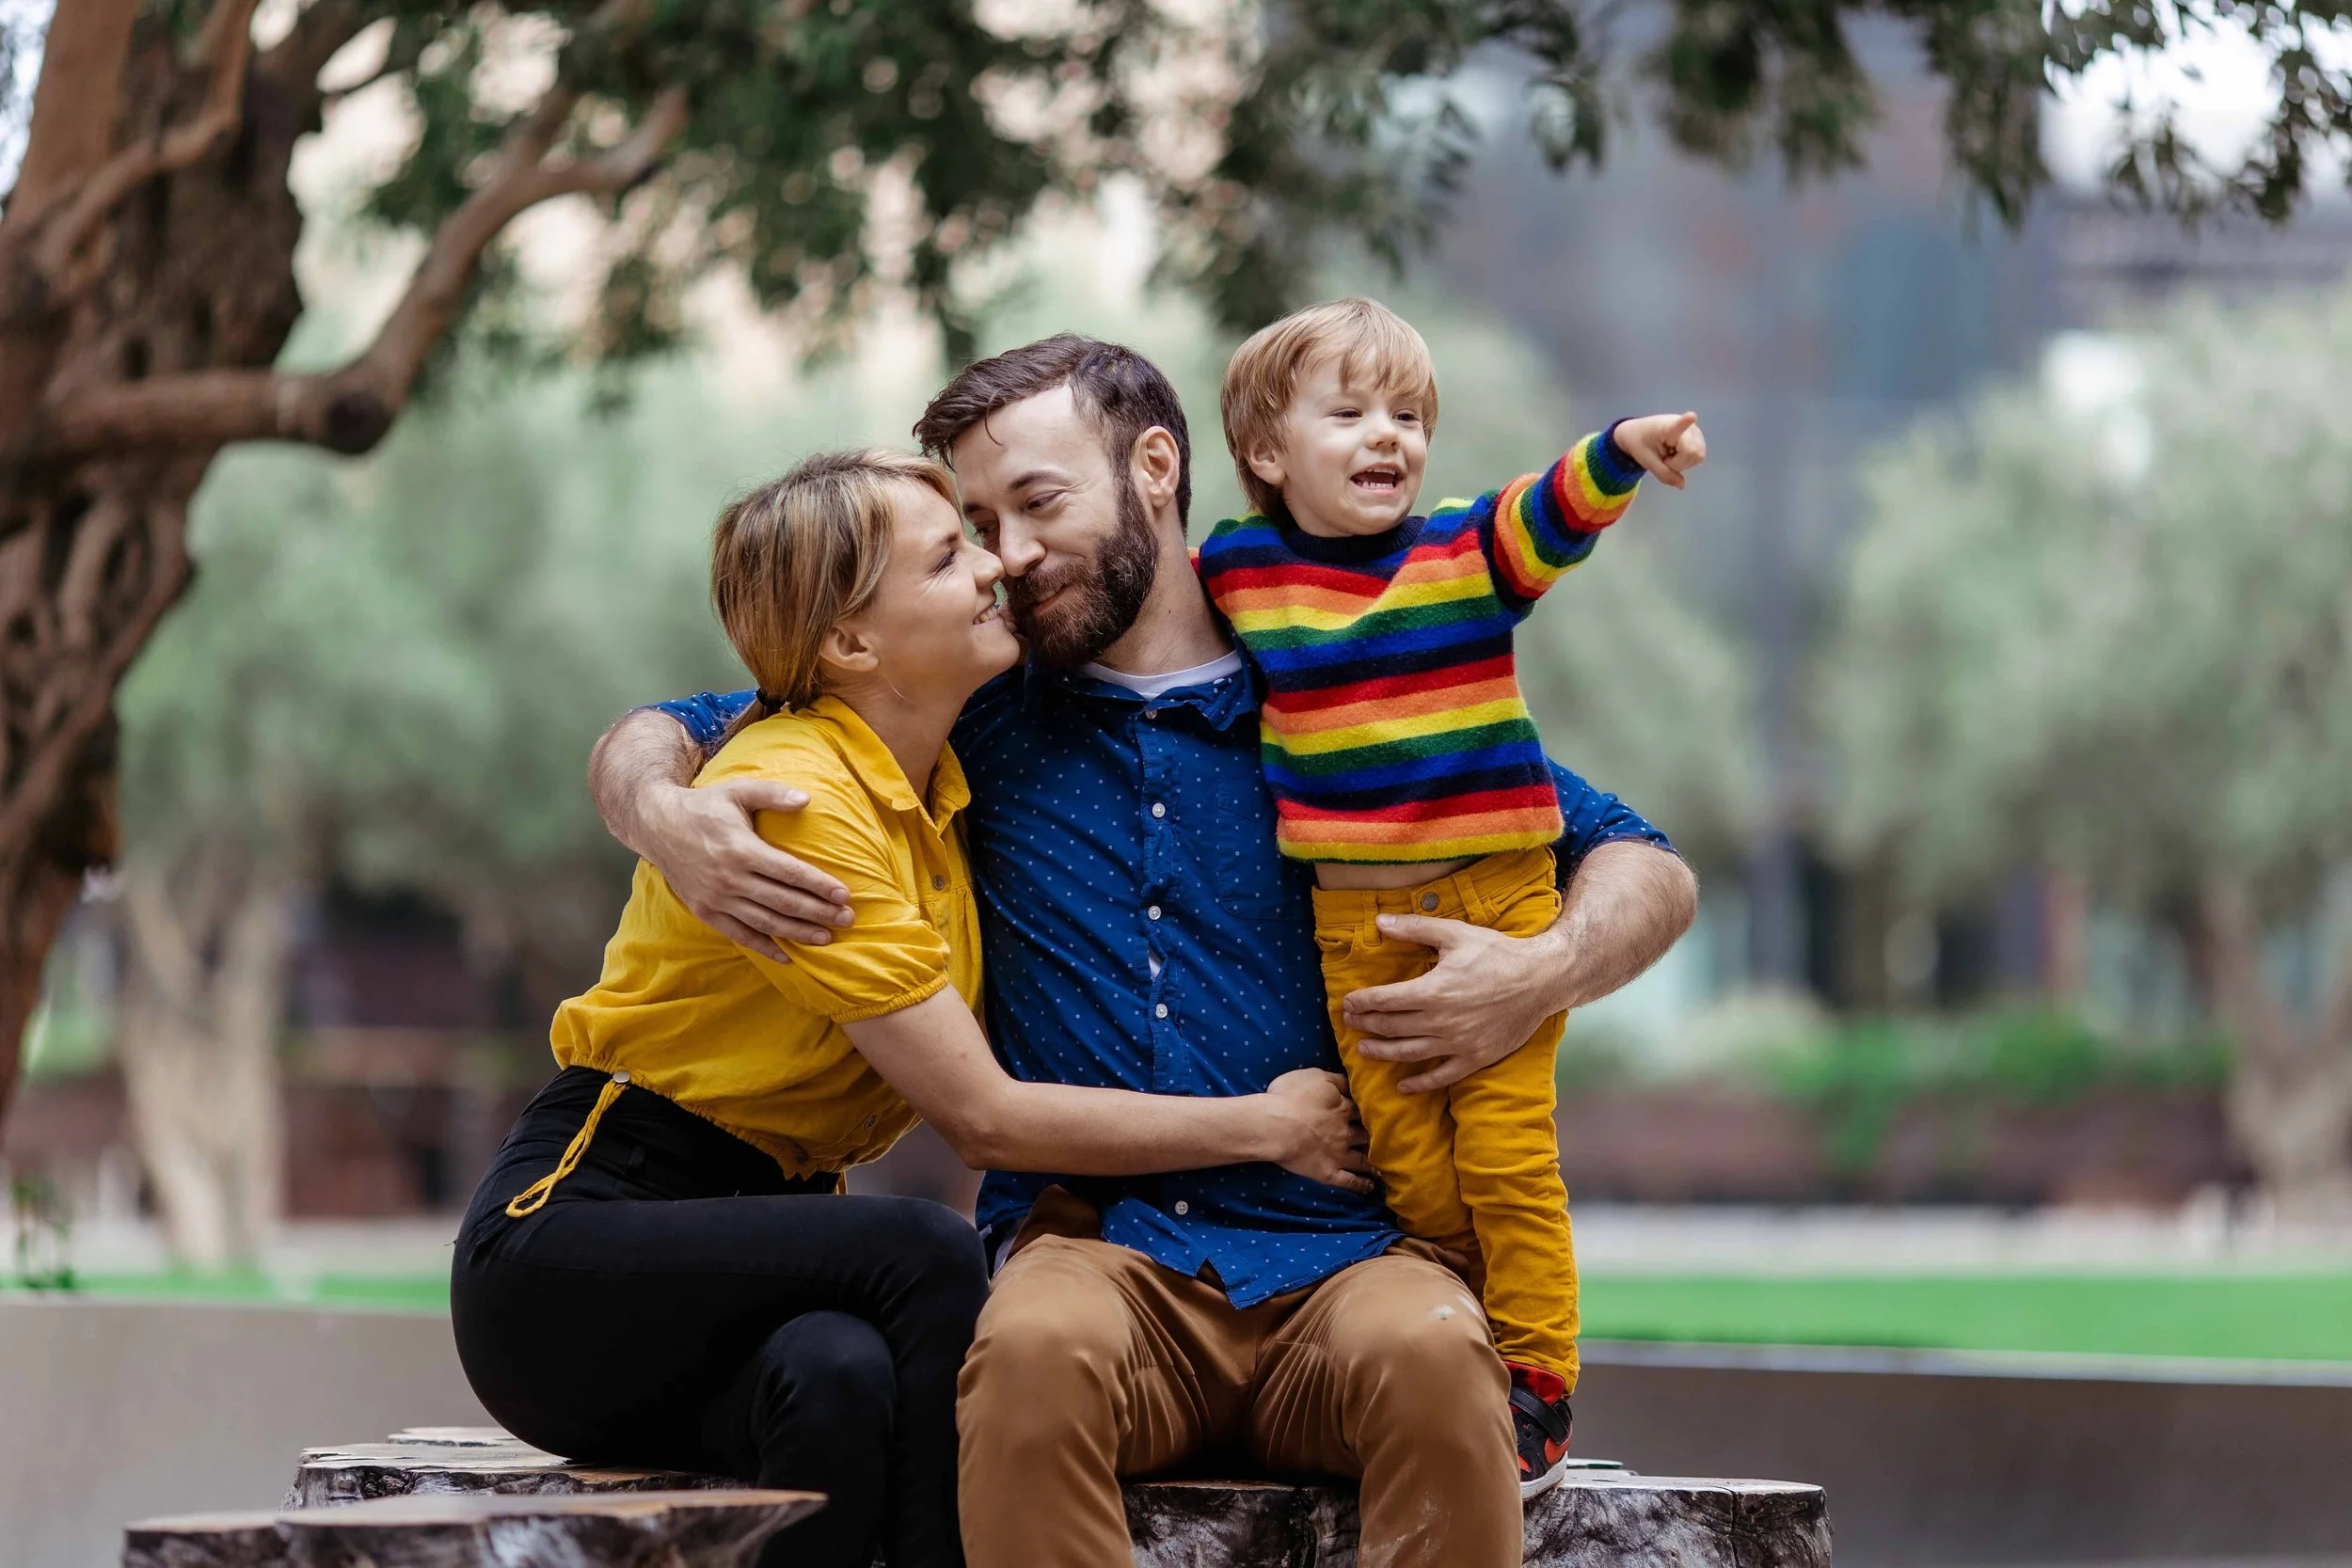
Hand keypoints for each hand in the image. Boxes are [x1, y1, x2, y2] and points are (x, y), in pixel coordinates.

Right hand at [642, 778, 853, 961]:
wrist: (657, 825)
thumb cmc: (704, 806)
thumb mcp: (737, 791)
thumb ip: (772, 794)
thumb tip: (807, 799)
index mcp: (741, 850)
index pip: (789, 872)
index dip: (819, 885)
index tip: (845, 895)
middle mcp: (729, 879)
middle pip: (783, 902)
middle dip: (819, 912)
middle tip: (848, 920)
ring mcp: (716, 899)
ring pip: (765, 922)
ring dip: (798, 933)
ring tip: (826, 938)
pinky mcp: (705, 911)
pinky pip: (740, 935)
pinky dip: (764, 947)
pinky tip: (787, 956)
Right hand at [1260, 1069, 1374, 1194]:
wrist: (1275, 1126)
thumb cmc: (1290, 1097)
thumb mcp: (1315, 1076)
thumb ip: (1337, 1079)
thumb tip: (1352, 1082)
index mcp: (1343, 1108)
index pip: (1362, 1109)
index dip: (1369, 1110)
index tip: (1376, 1112)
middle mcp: (1347, 1133)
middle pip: (1366, 1134)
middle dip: (1374, 1135)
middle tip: (1384, 1137)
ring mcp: (1340, 1155)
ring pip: (1363, 1159)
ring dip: (1373, 1160)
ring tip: (1383, 1163)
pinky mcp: (1329, 1173)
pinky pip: (1350, 1181)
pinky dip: (1361, 1185)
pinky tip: (1369, 1186)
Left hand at [1342, 915, 1565, 1092]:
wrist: (1541, 980)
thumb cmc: (1497, 954)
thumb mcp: (1455, 934)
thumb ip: (1415, 928)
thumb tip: (1380, 921)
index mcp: (1432, 991)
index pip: (1383, 1000)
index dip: (1361, 1002)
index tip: (1348, 1003)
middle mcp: (1440, 1021)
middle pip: (1391, 1027)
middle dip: (1366, 1025)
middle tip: (1351, 1023)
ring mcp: (1457, 1043)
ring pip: (1409, 1053)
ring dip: (1382, 1053)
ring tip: (1364, 1051)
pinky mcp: (1475, 1058)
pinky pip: (1441, 1076)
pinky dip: (1420, 1082)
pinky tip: (1403, 1084)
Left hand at [1614, 412, 1706, 489]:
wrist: (1638, 433)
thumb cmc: (1640, 444)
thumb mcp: (1648, 462)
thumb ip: (1664, 474)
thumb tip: (1682, 485)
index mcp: (1668, 427)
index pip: (1679, 425)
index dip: (1686, 422)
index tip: (1691, 416)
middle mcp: (1687, 426)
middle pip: (1693, 453)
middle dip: (1678, 463)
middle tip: (1664, 458)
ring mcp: (1695, 430)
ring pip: (1698, 456)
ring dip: (1683, 462)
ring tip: (1669, 454)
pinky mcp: (1698, 436)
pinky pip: (1699, 455)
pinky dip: (1687, 460)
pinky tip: (1676, 453)